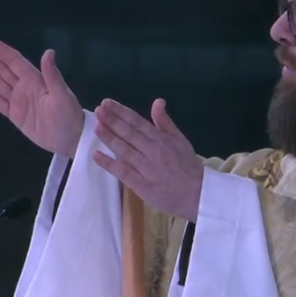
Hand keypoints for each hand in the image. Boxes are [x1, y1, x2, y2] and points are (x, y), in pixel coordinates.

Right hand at [0, 33, 83, 156]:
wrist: (71, 140)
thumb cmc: (70, 116)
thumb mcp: (62, 95)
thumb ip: (52, 75)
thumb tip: (48, 52)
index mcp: (35, 80)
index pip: (12, 60)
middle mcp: (25, 87)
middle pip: (1, 67)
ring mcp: (19, 100)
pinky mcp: (15, 115)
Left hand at [93, 98, 203, 222]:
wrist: (199, 194)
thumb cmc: (188, 167)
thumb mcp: (181, 140)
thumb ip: (165, 122)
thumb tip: (157, 101)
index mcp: (162, 139)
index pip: (138, 122)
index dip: (121, 112)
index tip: (107, 103)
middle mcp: (153, 151)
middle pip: (129, 134)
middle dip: (112, 121)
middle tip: (98, 110)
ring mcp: (147, 169)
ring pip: (125, 150)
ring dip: (110, 138)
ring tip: (97, 126)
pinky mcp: (142, 186)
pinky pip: (124, 173)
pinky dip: (110, 164)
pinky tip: (96, 155)